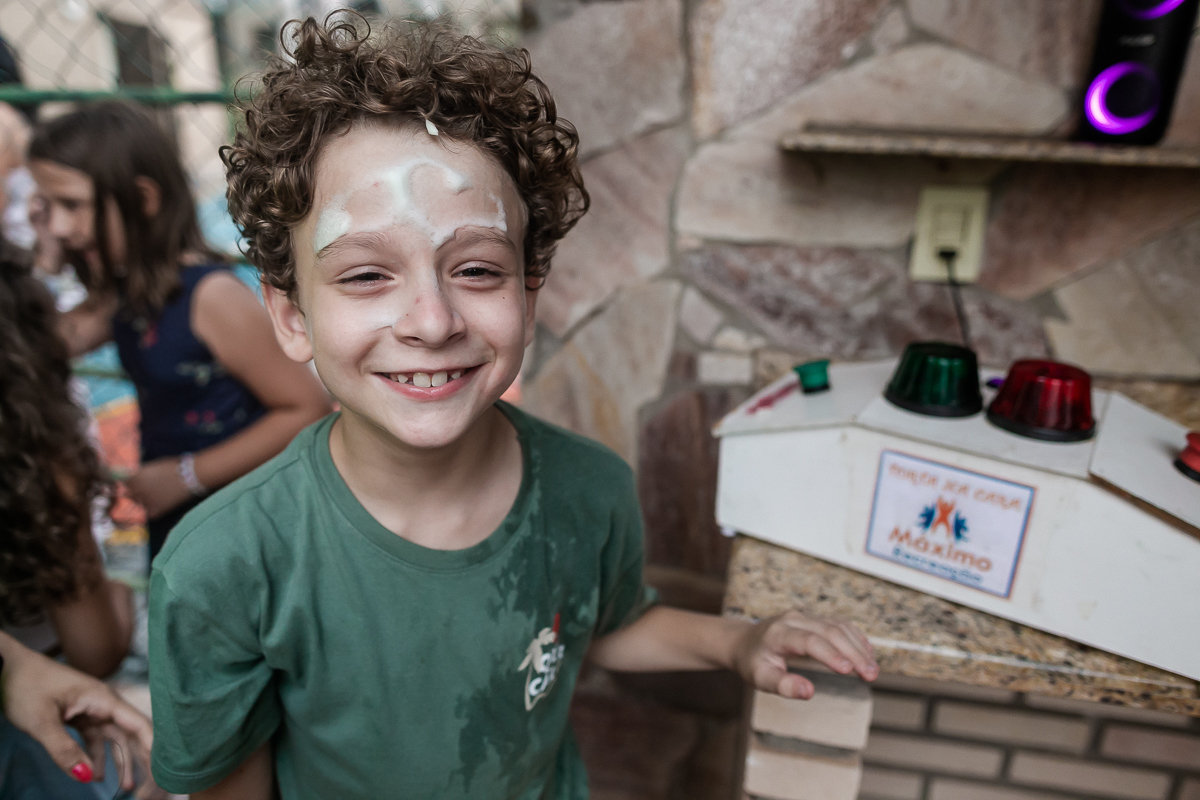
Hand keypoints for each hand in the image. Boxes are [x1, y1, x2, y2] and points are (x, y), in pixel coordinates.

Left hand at [2, 637, 164, 798]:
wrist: (7, 667)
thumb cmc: (26, 685)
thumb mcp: (42, 721)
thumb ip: (64, 750)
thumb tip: (85, 778)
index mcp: (102, 699)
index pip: (137, 724)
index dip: (152, 745)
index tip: (163, 767)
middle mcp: (103, 704)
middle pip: (129, 733)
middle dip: (140, 758)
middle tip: (147, 786)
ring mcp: (91, 710)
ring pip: (113, 739)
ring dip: (119, 762)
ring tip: (125, 787)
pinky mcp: (78, 716)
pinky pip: (94, 739)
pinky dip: (95, 757)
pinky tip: (94, 775)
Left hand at [126, 457, 191, 519]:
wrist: (191, 476)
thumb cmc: (173, 467)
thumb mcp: (153, 466)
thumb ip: (140, 472)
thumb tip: (130, 476)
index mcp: (135, 477)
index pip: (121, 481)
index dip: (126, 480)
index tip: (130, 480)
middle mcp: (136, 490)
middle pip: (128, 493)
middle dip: (134, 490)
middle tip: (148, 487)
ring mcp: (145, 501)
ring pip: (138, 502)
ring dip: (143, 498)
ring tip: (156, 493)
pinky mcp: (155, 511)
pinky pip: (148, 512)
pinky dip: (152, 508)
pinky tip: (160, 502)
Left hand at [733, 611, 878, 699]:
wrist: (745, 641)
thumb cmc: (753, 662)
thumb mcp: (760, 678)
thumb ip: (783, 686)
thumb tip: (809, 692)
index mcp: (778, 633)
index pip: (808, 640)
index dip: (830, 654)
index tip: (848, 670)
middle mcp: (794, 619)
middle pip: (829, 631)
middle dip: (853, 653)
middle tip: (871, 675)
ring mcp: (806, 616)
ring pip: (838, 626)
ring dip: (859, 647)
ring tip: (872, 670)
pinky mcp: (815, 618)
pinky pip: (840, 624)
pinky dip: (856, 638)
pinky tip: (867, 654)